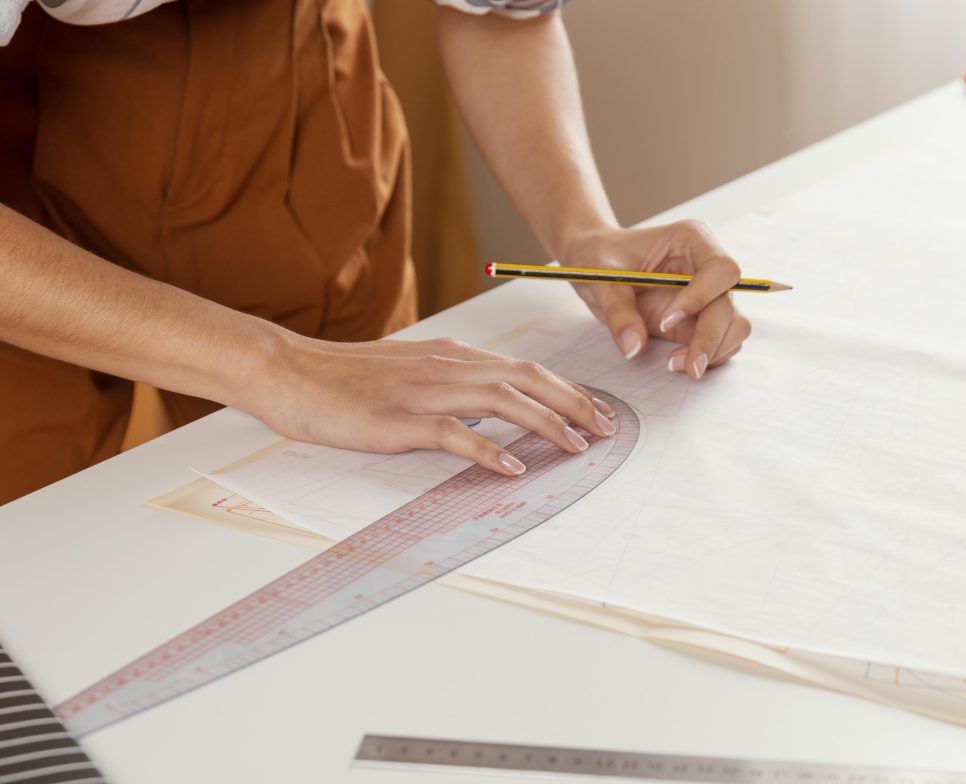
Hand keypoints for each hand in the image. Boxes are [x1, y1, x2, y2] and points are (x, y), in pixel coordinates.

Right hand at [244, 334, 617, 476]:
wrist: (290, 371)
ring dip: (546, 423)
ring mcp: (424, 391)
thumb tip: (488, 394)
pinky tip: (514, 467)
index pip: (522, 368)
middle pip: (526, 379)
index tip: (594, 411)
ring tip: (576, 447)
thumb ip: (448, 377)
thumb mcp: (407, 368)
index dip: (565, 389)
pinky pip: (455, 434)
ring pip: (502, 401)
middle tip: (604, 430)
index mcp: (450, 355)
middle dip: (573, 404)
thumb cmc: (344, 375)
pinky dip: (490, 449)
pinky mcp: (399, 420)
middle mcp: (446, 366)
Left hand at [562, 221, 751, 379]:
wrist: (595, 265)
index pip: (720, 269)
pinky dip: (706, 357)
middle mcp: (707, 266)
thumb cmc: (599, 258)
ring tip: (674, 364)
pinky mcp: (700, 320)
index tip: (665, 321)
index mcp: (691, 240)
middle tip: (686, 365)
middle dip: (710, 337)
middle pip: (729, 303)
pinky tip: (676, 361)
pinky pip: (721, 342)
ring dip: (712, 350)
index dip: (700, 297)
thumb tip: (634, 347)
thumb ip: (618, 311)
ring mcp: (708, 295)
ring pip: (734, 326)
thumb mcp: (601, 279)